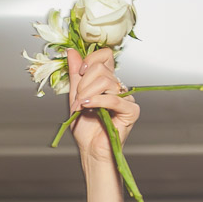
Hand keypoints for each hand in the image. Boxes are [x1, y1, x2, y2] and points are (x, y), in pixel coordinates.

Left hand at [66, 48, 138, 167]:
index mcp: (107, 82)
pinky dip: (97, 101)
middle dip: (84, 84)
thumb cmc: (85, 129)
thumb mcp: (75, 96)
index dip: (91, 59)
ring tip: (82, 107)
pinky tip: (87, 107)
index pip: (105, 55)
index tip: (80, 72)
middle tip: (78, 100)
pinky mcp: (131, 111)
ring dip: (87, 94)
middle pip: (101, 69)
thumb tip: (71, 52)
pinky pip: (114, 99)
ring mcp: (126, 99)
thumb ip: (75, 74)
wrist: (90, 150)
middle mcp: (118, 88)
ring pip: (106, 81)